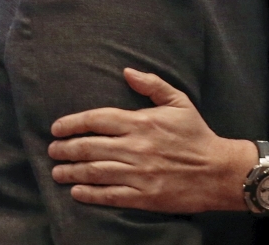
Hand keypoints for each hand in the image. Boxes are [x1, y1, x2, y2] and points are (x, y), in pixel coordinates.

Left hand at [48, 68, 256, 211]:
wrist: (217, 170)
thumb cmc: (196, 134)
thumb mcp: (179, 102)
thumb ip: (152, 85)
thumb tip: (126, 71)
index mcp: (142, 122)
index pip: (97, 120)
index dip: (72, 123)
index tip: (57, 128)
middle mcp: (135, 148)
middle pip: (89, 147)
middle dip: (64, 149)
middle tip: (52, 150)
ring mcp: (138, 174)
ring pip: (94, 172)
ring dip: (71, 172)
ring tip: (57, 172)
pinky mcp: (143, 196)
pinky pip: (109, 195)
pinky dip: (89, 194)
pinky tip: (76, 192)